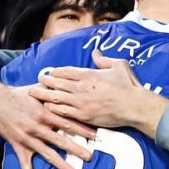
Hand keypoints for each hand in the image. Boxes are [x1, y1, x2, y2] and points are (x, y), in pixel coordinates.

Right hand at [0, 78, 95, 168]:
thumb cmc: (19, 95)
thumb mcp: (37, 89)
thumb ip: (53, 89)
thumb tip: (69, 82)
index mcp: (44, 113)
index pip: (67, 122)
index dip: (82, 128)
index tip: (95, 135)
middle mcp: (37, 127)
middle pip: (61, 140)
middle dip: (76, 149)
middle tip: (90, 157)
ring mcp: (28, 138)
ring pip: (48, 154)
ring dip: (62, 165)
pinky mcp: (18, 146)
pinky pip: (24, 162)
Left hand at [30, 50, 168, 136]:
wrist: (134, 106)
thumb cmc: (128, 85)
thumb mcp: (119, 65)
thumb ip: (104, 59)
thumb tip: (95, 53)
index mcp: (89, 75)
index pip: (66, 71)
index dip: (56, 71)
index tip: (50, 72)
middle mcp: (81, 88)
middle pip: (58, 83)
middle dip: (46, 81)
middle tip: (38, 80)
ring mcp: (81, 103)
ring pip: (57, 98)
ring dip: (44, 95)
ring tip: (34, 93)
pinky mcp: (83, 116)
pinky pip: (64, 112)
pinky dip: (54, 109)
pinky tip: (46, 108)